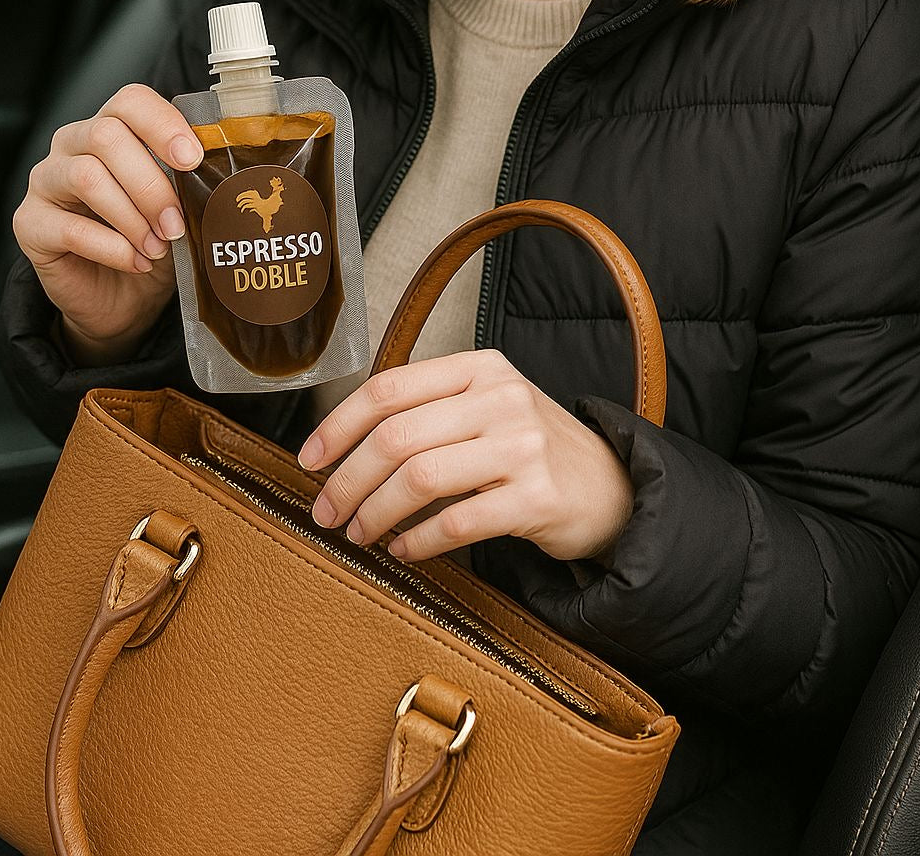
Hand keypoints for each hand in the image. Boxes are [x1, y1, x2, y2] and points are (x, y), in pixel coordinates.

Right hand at [12, 84, 202, 363]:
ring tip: (158, 247)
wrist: (121, 296)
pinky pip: (68, 227)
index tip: (192, 159)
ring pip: (86, 176)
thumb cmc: (153, 240)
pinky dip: (112, 248)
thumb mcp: (178, 205)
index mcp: (111, 127)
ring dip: (131, 216)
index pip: (130, 101)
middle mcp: (72, 144)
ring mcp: (45, 181)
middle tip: (176, 224)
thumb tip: (223, 173)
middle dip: (150, 183)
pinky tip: (136, 262)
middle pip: (107, 136)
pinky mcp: (30, 223)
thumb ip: (190, 181)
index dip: (162, 124)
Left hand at [297, 349, 633, 562]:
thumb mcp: (486, 408)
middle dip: (347, 480)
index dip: (338, 425)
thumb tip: (340, 446)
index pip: (389, 388)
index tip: (309, 459)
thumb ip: (428, 411)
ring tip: (360, 533)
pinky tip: (403, 551)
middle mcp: (501, 398)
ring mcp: (521, 446)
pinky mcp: (536, 498)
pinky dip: (417, 542)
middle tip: (326, 511)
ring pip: (419, 479)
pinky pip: (455, 523)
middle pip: (396, 437)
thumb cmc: (529, 450)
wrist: (610, 487)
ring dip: (375, 513)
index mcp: (479, 368)